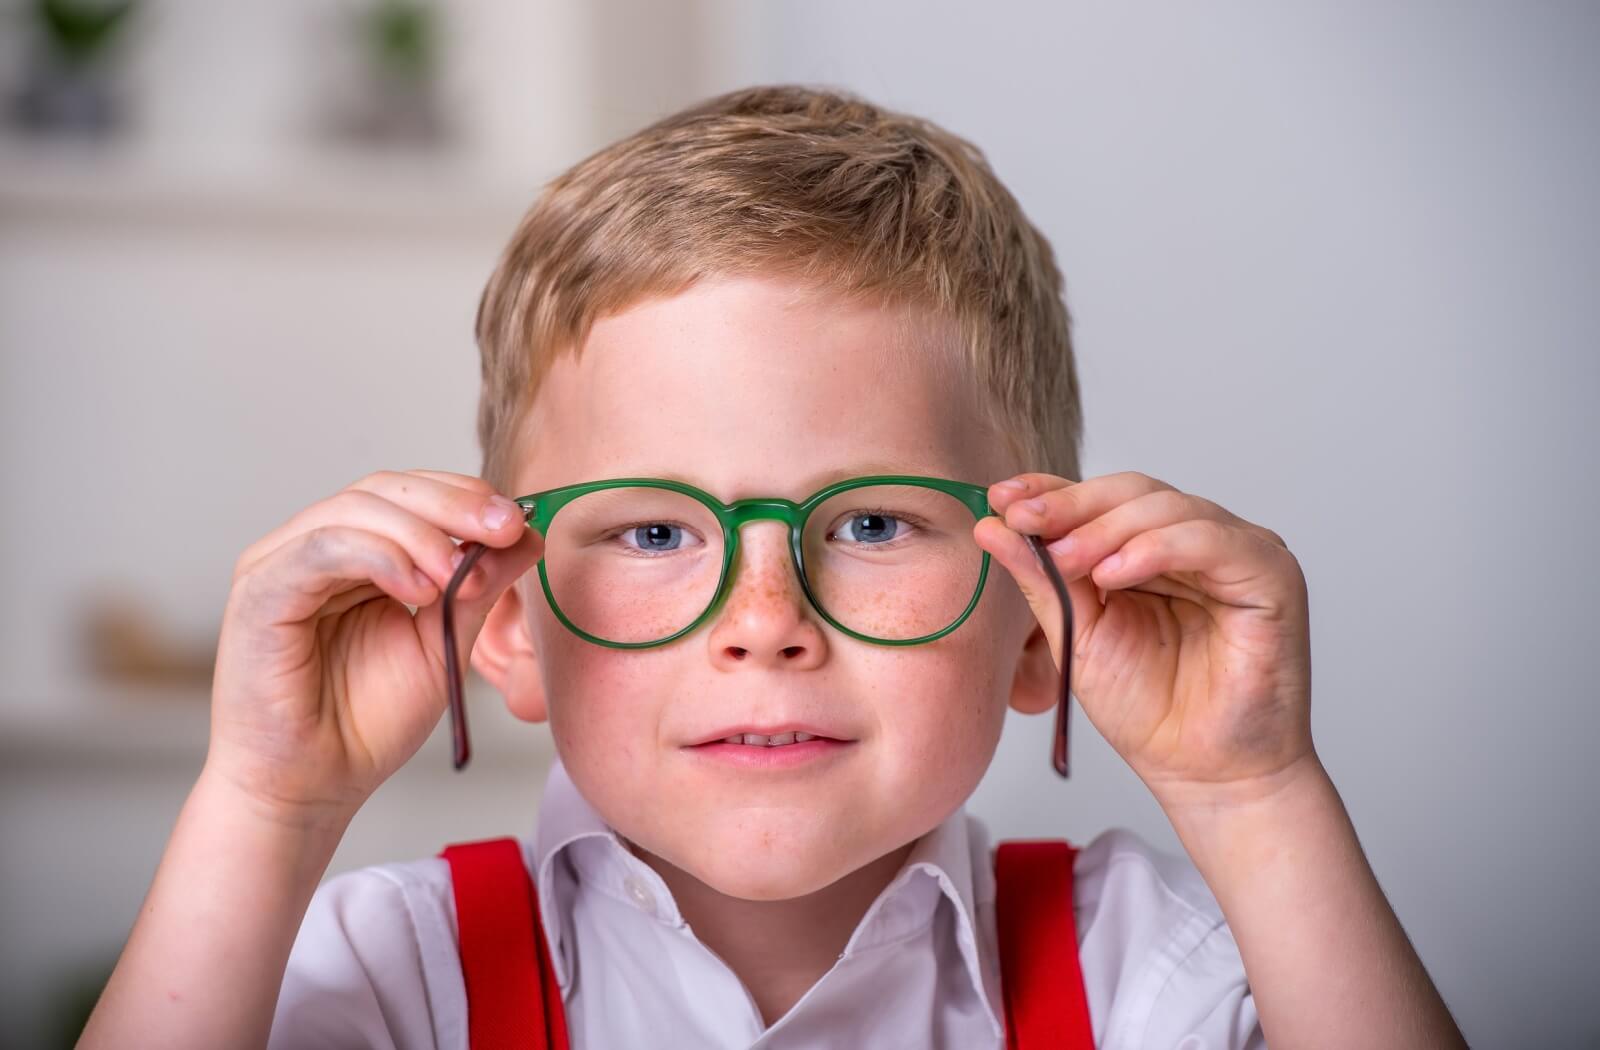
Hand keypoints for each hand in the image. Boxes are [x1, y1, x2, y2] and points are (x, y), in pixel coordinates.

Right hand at [208, 470, 542, 825]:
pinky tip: (419, 588)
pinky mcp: (259, 591)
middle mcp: (314, 547)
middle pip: (384, 489)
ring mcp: (280, 563)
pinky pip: (321, 549)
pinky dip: (379, 557)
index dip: (464, 497)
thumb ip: (478, 587)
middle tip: (502, 528)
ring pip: (354, 510)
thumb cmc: (365, 722)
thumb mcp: (441, 642)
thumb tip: (528, 534)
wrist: (312, 786)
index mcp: (357, 553)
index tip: (516, 521)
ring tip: (458, 576)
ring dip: (421, 534)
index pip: (410, 494)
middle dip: (452, 504)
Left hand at [973, 471, 1312, 798]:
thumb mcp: (1078, 634)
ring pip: (1167, 507)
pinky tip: (1114, 573)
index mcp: (1152, 550)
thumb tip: (991, 525)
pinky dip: (1156, 548)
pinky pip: (1210, 540)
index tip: (1001, 497)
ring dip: (1105, 529)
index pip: (1102, 500)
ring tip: (1064, 560)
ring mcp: (1238, 552)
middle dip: (1071, 506)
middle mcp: (1197, 541)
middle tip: (1023, 521)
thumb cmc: (1150, 710)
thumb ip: (1041, 579)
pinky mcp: (1271, 574)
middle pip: (1132, 493)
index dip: (1052, 491)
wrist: (1204, 775)